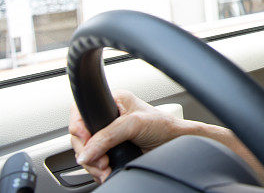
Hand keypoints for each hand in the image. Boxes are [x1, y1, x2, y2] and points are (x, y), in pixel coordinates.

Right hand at [69, 89, 184, 183]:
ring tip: (105, 167)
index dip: (79, 129)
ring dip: (92, 163)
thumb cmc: (163, 125)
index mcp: (114, 101)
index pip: (82, 112)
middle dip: (87, 151)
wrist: (175, 143)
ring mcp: (110, 134)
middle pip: (81, 136)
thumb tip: (86, 152)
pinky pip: (95, 160)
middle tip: (100, 160)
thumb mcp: (134, 125)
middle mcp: (109, 117)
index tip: (84, 144)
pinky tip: (106, 170)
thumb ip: (108, 136)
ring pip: (86, 151)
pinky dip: (97, 169)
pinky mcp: (112, 149)